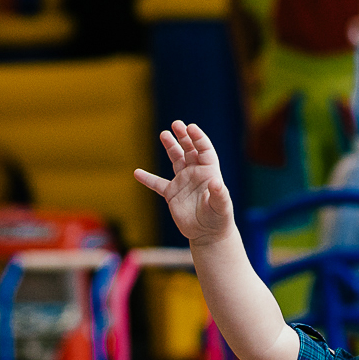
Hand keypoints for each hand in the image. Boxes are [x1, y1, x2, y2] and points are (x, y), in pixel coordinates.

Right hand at [134, 121, 233, 243]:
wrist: (207, 234)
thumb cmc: (219, 219)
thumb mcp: (222, 207)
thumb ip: (219, 195)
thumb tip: (216, 183)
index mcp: (209, 172)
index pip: (204, 150)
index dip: (198, 138)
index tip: (191, 128)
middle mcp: (196, 173)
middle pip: (189, 149)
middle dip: (183, 136)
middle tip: (176, 124)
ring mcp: (183, 182)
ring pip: (176, 159)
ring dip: (170, 146)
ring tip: (164, 134)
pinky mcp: (172, 194)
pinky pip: (158, 184)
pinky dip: (148, 179)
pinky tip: (137, 173)